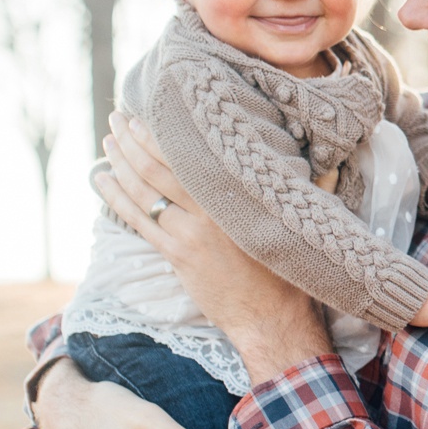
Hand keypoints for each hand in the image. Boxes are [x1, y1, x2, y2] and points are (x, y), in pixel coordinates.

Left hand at [97, 112, 332, 382]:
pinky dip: (115, 196)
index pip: (191, 153)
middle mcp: (208, 212)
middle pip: (158, 166)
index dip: (165, 130)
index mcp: (236, 197)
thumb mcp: (302, 218)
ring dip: (120, 162)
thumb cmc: (292, 270)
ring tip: (108, 139)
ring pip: (143, 190)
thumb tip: (326, 155)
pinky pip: (137, 219)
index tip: (150, 109)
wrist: (273, 319)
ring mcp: (187, 235)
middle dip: (133, 139)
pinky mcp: (176, 255)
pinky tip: (102, 178)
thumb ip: (313, 183)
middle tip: (119, 116)